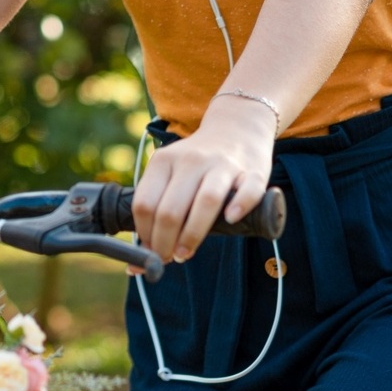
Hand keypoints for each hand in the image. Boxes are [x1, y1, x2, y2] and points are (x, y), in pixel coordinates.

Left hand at [131, 96, 275, 262]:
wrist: (236, 127)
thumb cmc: (197, 163)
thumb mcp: (169, 173)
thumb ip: (155, 210)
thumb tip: (138, 263)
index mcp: (164, 160)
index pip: (145, 203)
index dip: (145, 235)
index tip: (150, 251)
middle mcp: (191, 160)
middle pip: (171, 209)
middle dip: (164, 243)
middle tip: (168, 258)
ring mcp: (223, 165)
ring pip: (205, 202)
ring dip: (192, 235)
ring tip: (185, 253)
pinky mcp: (253, 171)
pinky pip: (248, 191)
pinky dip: (239, 208)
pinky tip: (231, 220)